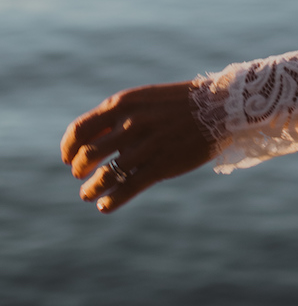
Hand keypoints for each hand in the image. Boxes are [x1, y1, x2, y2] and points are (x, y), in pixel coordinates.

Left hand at [60, 82, 213, 213]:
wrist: (221, 105)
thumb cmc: (179, 103)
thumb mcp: (143, 100)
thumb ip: (117, 117)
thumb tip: (89, 140)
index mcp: (123, 104)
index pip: (79, 130)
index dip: (68, 148)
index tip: (68, 159)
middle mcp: (131, 124)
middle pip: (88, 155)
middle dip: (80, 170)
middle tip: (81, 176)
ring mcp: (147, 146)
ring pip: (105, 176)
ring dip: (91, 189)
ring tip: (89, 194)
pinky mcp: (162, 166)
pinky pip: (127, 189)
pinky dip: (111, 201)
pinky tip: (106, 205)